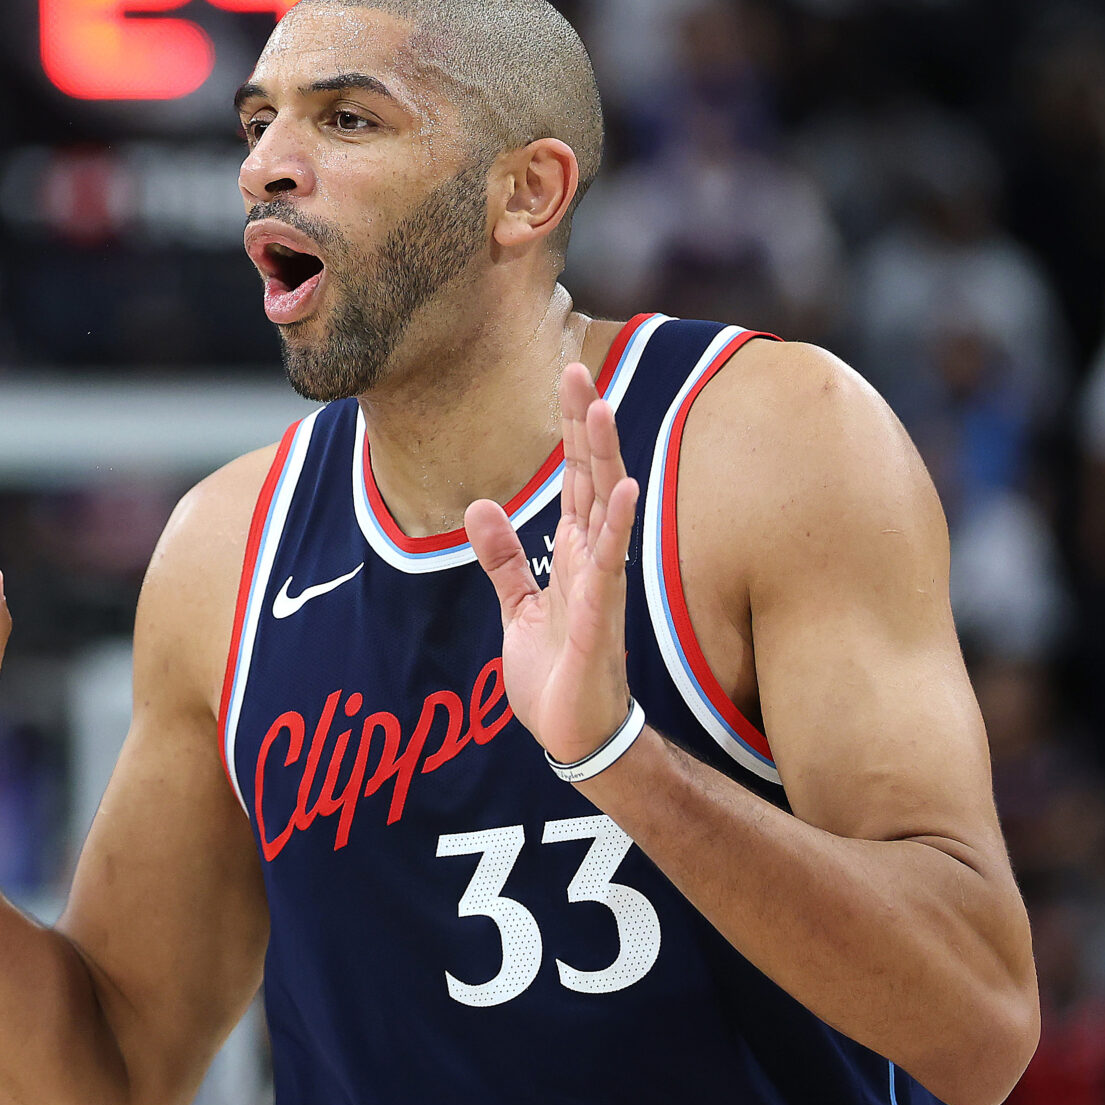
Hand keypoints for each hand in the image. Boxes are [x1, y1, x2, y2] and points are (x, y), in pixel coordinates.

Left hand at [467, 363, 639, 765]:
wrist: (572, 737)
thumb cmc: (556, 675)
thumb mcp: (518, 607)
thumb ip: (503, 558)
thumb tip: (479, 506)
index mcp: (574, 553)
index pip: (574, 477)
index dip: (571, 428)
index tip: (569, 377)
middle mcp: (594, 559)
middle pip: (592, 476)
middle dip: (585, 424)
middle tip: (578, 368)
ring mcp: (602, 584)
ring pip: (606, 507)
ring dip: (604, 457)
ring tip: (600, 408)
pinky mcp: (600, 616)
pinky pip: (610, 564)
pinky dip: (617, 525)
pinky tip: (625, 488)